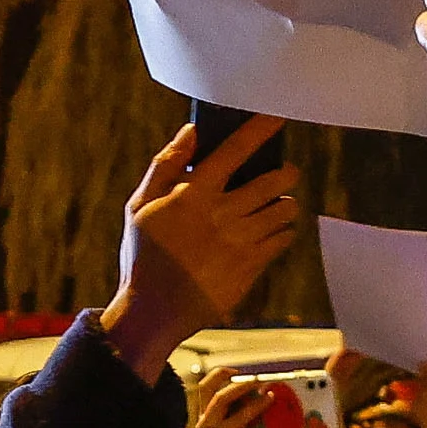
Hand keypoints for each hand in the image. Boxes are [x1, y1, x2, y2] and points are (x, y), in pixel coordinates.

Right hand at [96, 116, 302, 376]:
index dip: (258, 130)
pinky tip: (274, 232)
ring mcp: (240, 242)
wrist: (154, 310)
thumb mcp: (140, 206)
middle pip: (272, 181)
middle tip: (286, 173)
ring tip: (280, 205)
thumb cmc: (144, 255)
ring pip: (283, 211)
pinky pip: (282, 240)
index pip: (234, 151)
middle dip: (286, 173)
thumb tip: (190, 132)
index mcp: (194, 194)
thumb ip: (165, 165)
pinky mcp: (251, 267)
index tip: (276, 116)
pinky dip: (284, 232)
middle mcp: (222, 214)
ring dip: (286, 204)